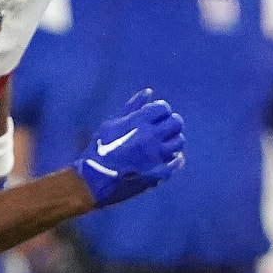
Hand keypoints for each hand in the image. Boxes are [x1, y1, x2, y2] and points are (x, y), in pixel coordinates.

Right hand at [72, 89, 185, 207]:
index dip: (161, 110)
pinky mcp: (159, 172)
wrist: (93, 181)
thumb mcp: (110, 125)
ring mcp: (156, 155)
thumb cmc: (99, 150)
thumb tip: (148, 92)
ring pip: (179, 141)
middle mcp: (151, 136)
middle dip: (171, 123)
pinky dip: (174, 158)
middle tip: (163, 129)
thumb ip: (131, 107)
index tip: (155, 116)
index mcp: (138, 122)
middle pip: (176, 122)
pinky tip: (167, 158)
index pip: (163, 107)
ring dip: (173, 140)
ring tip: (163, 144)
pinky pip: (176, 162)